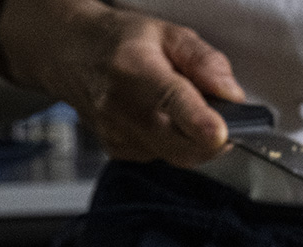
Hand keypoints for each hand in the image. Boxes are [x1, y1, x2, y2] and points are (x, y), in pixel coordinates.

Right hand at [0, 0, 244, 166]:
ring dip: (194, 140)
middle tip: (220, 115)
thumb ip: (205, 61)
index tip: (219, 133)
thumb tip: (232, 95)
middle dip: (213, 138)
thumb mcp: (169, 34)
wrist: (70, 54)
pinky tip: (164, 119)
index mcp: (136, 72)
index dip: (199, 123)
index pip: (171, 103)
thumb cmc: (122, 41)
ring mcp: (117, 135)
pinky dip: (175, 143)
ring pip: (179, 156)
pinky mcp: (119, 152)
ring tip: (185, 109)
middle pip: (182, 145)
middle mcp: (121, 110)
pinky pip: (164, 157)